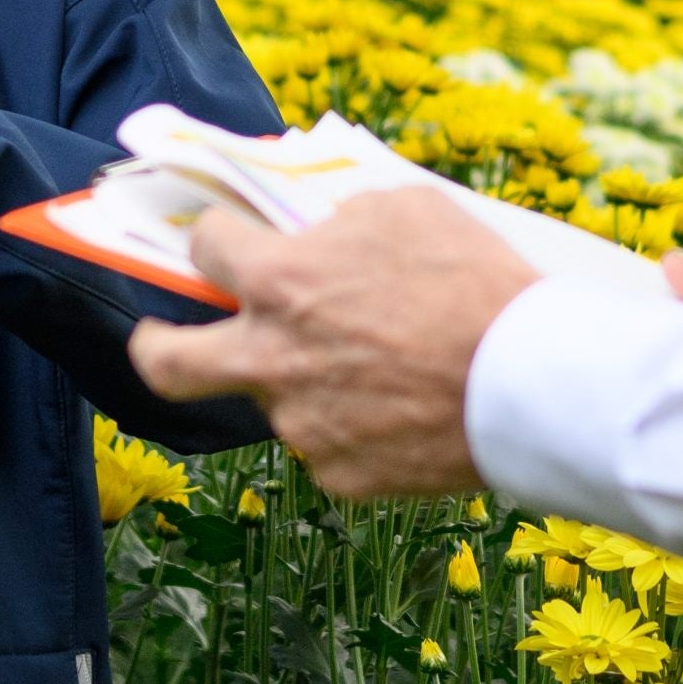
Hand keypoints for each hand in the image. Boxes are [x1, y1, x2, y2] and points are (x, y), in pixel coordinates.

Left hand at [127, 186, 537, 496]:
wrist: (530, 383)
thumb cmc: (473, 281)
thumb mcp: (404, 208)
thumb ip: (338, 220)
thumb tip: (314, 233)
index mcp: (279, 282)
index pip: (207, 249)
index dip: (218, 239)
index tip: (226, 242)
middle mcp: (271, 358)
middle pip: (165, 363)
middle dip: (152, 344)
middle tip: (163, 337)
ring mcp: (300, 425)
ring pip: (274, 398)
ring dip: (303, 379)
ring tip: (377, 366)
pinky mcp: (337, 475)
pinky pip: (328, 441)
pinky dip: (354, 422)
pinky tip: (404, 404)